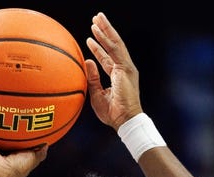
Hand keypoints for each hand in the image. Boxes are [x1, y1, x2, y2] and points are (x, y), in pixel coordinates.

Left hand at [85, 12, 142, 129]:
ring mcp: (126, 68)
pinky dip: (105, 39)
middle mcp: (124, 69)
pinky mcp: (126, 68)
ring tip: (96, 18)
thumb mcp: (97, 95)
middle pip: (113, 46)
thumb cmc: (112, 113)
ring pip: (115, 43)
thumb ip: (92, 78)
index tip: (90, 39)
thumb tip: (87, 61)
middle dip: (104, 32)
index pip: (107, 58)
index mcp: (118, 76)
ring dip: (105, 29)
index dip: (99, 48)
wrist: (124, 120)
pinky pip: (114, 50)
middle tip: (96, 19)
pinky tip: (97, 30)